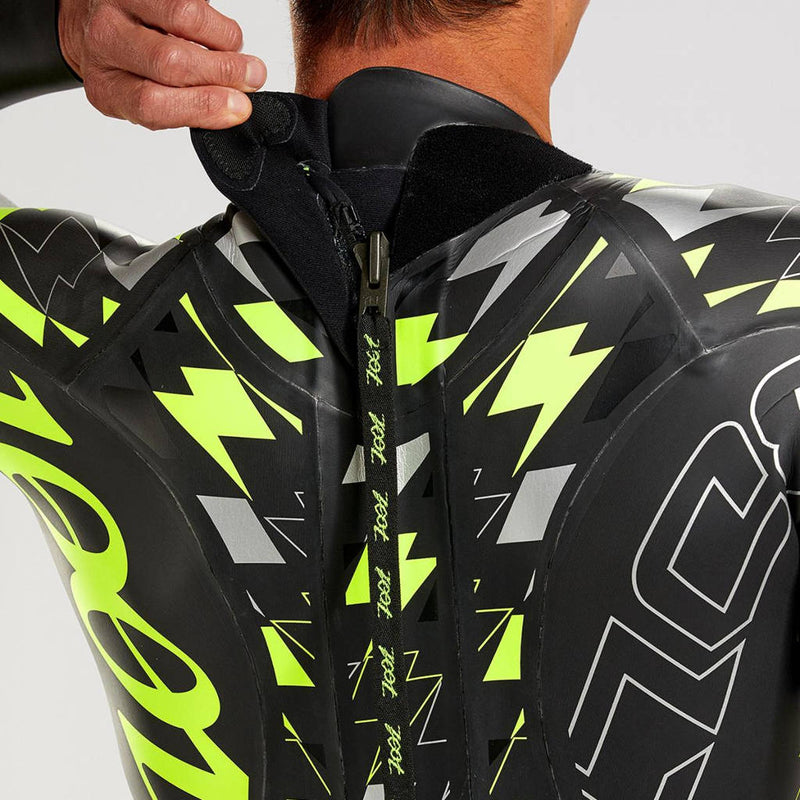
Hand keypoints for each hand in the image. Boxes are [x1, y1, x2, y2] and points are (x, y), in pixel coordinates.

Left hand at [57, 0, 266, 129]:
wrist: (93, 18)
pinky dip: (213, 17)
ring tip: (235, 50)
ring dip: (223, 38)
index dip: (202, 106)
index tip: (239, 107)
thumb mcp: (144, 97)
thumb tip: (235, 107)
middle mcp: (104, 43)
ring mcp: (117, 3)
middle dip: (222, 71)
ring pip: (183, 17)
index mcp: (107, 89)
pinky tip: (213, 28)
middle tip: (252, 76)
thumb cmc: (126, 65)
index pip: (151, 103)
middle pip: (170, 61)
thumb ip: (184, 108)